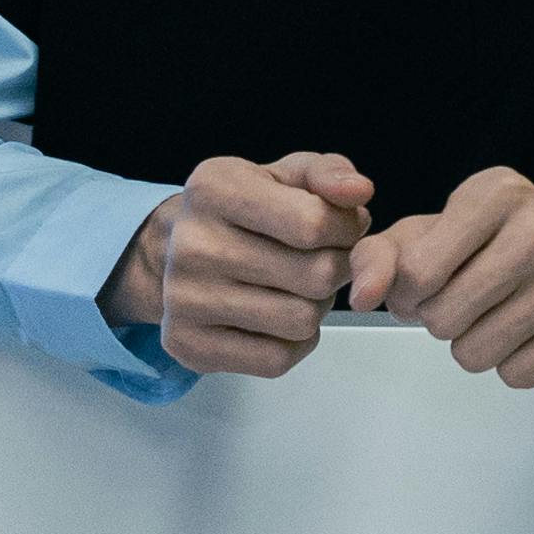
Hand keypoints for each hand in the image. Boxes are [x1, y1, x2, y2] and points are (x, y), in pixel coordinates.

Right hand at [97, 151, 374, 375]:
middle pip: (316, 276)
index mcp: (214, 189)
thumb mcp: (284, 175)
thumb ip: (329, 173)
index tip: (340, 228)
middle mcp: (192, 244)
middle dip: (334, 269)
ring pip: (301, 321)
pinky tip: (276, 318)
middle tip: (319, 261)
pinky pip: (275, 360)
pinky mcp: (186, 345)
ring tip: (296, 288)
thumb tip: (359, 191)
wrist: (174, 251)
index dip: (346, 229)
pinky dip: (291, 344)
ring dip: (314, 307)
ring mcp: (184, 299)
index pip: (314, 223)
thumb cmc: (244, 211)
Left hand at [349, 163, 533, 391]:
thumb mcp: (426, 236)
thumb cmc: (488, 248)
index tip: (425, 283)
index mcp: (498, 194)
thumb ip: (377, 258)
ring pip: (477, 353)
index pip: (418, 272)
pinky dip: (511, 363)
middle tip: (464, 301)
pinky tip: (527, 332)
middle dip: (441, 320)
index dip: (407, 292)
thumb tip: (362, 296)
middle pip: (444, 318)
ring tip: (494, 316)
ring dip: (472, 345)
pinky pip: (516, 375)